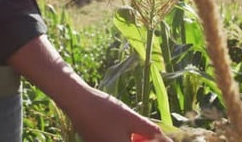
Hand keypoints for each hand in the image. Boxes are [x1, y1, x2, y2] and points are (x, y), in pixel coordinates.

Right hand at [8, 36, 170, 141]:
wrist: (77, 102)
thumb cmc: (104, 110)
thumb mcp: (130, 118)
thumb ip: (149, 130)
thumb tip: (164, 138)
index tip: (163, 137)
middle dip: (145, 140)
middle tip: (156, 133)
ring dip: (135, 139)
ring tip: (142, 128)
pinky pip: (116, 141)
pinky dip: (125, 138)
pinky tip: (129, 127)